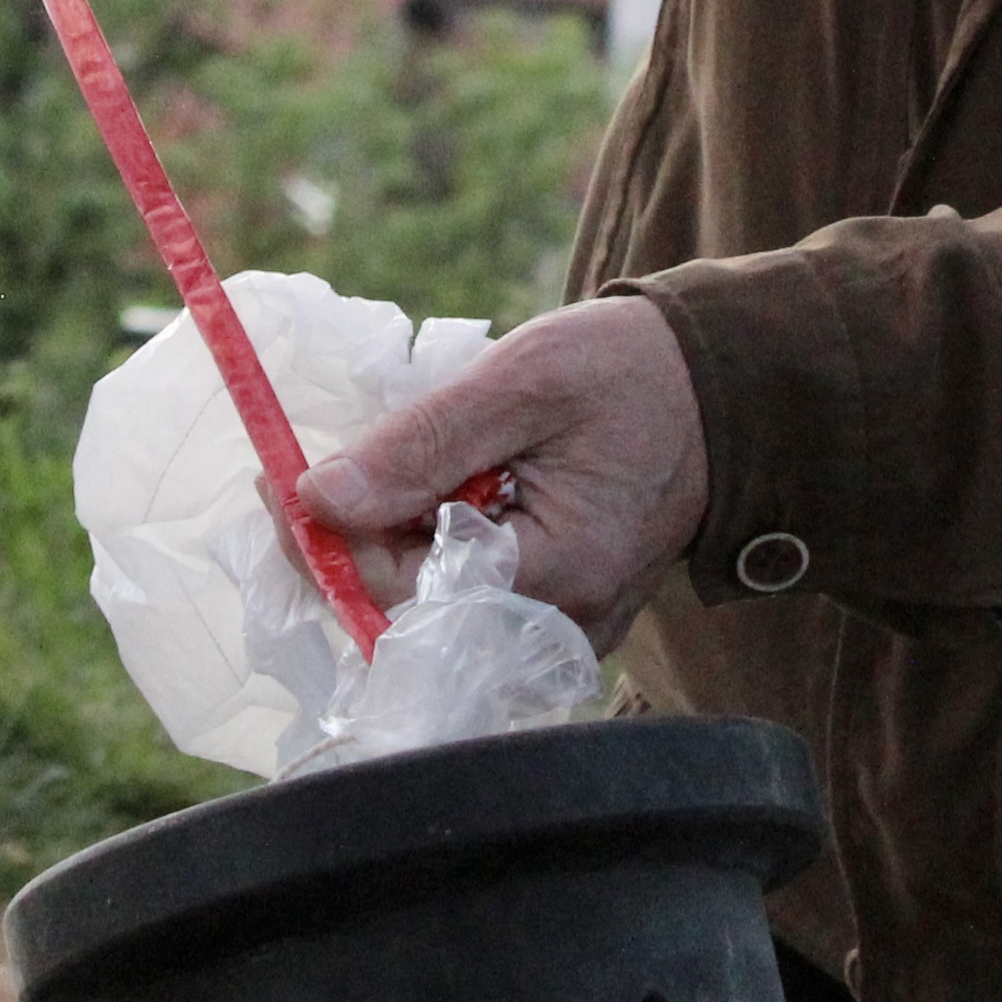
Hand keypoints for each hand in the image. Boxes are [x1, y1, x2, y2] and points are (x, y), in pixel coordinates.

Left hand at [295, 297, 710, 650]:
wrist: (720, 390)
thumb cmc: (631, 370)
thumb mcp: (524, 379)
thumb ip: (423, 441)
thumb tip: (320, 496)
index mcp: (562, 573)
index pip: (406, 593)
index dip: (330, 540)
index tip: (281, 477)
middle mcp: (561, 627)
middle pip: (411, 616)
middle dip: (349, 546)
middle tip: (306, 472)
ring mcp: (562, 630)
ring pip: (431, 613)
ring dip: (383, 545)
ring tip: (367, 471)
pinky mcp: (555, 615)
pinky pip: (464, 602)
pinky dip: (424, 551)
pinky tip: (416, 495)